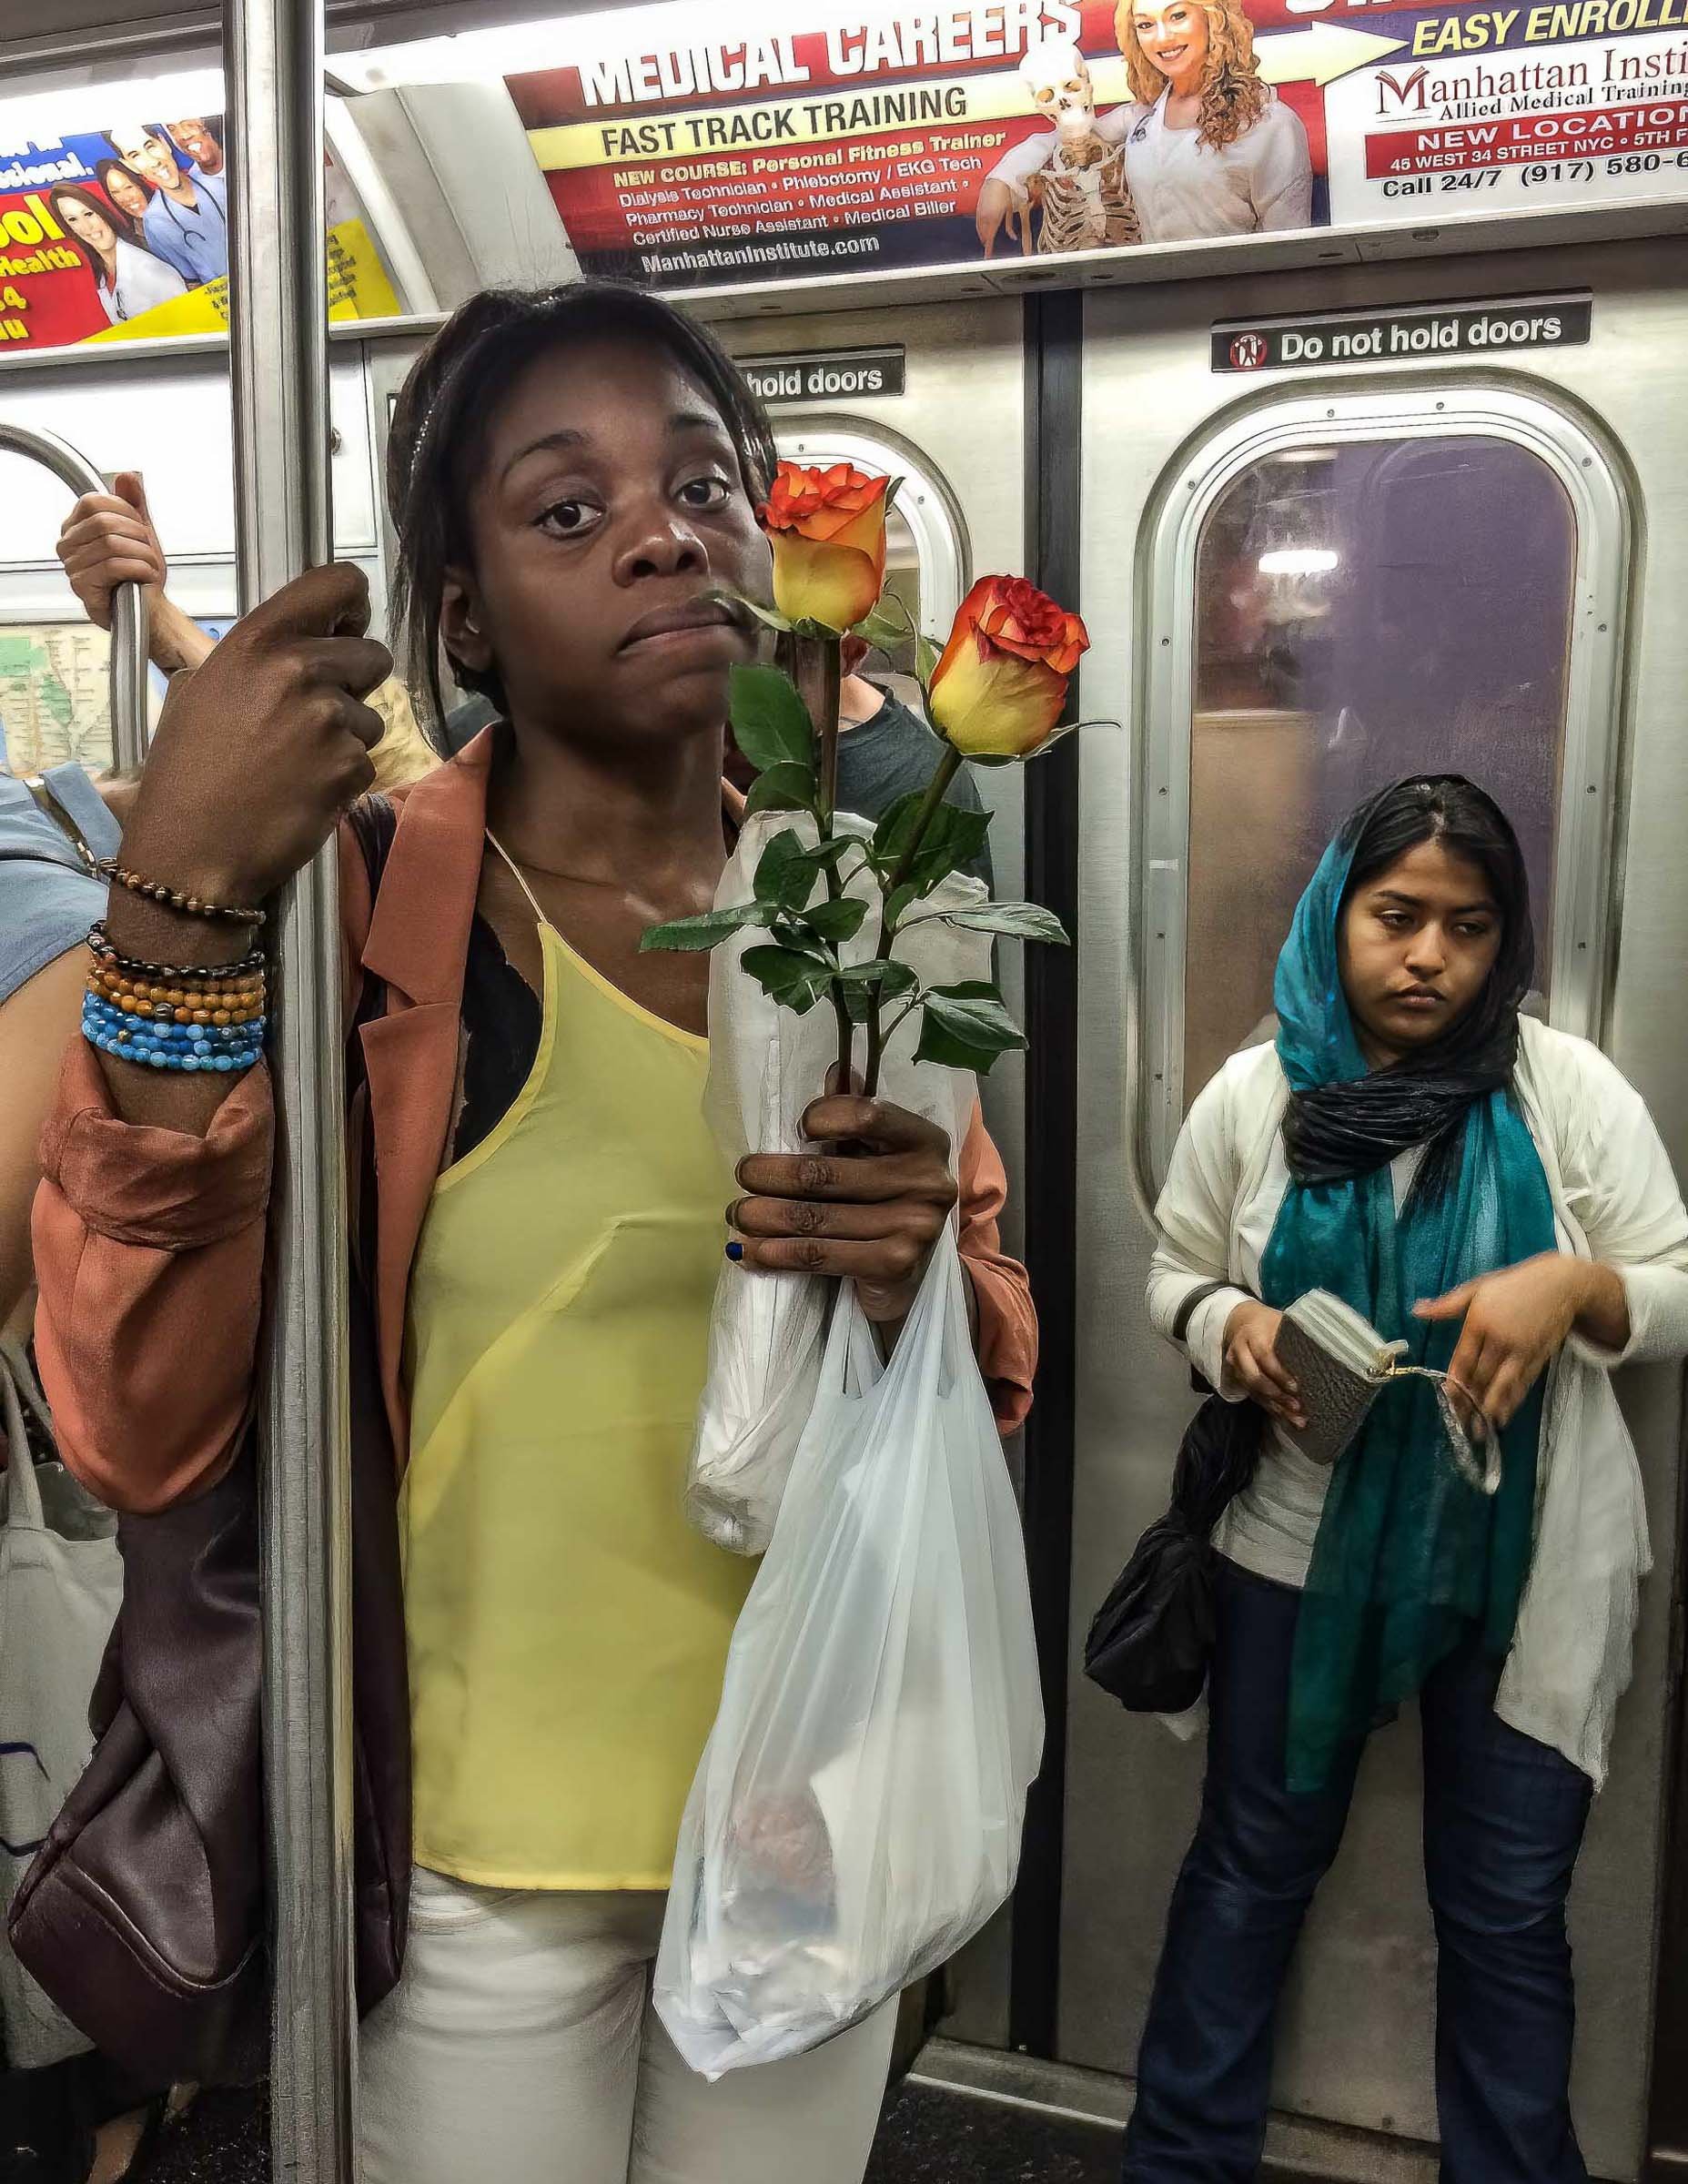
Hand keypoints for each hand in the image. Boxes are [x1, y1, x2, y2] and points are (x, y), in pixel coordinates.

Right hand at [57, 473, 165, 630]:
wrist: (147, 608)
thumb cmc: (139, 572)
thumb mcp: (140, 532)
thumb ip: (134, 503)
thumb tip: (127, 477)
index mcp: (76, 526)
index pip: (94, 502)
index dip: (125, 512)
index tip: (140, 528)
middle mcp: (68, 544)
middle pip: (104, 522)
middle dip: (137, 535)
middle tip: (147, 550)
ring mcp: (72, 566)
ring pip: (112, 545)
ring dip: (142, 555)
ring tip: (148, 566)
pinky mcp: (82, 586)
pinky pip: (114, 566)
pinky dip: (139, 569)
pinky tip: (145, 576)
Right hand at [113, 562, 390, 914]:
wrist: (192, 847)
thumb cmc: (188, 770)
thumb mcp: (204, 689)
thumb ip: (259, 659)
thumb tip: (300, 644)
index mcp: (259, 640)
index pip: (337, 584)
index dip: (354, 604)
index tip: (349, 624)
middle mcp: (299, 668)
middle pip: (372, 654)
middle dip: (355, 682)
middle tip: (318, 712)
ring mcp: (329, 718)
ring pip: (371, 714)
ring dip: (347, 735)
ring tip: (297, 761)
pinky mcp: (350, 765)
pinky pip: (366, 760)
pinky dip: (344, 776)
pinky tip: (303, 790)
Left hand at [731, 1094, 957, 1324]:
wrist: (906, 1276)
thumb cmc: (883, 1202)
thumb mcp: (874, 1155)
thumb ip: (856, 1114)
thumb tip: (837, 1070)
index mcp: (924, 1140)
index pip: (867, 1114)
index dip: (823, 1116)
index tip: (795, 1130)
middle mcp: (927, 1180)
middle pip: (827, 1172)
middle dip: (770, 1175)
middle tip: (741, 1177)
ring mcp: (915, 1226)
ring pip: (816, 1218)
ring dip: (763, 1217)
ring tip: (736, 1215)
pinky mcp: (895, 1265)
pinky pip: (820, 1255)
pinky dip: (777, 1253)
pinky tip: (751, 1252)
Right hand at [976, 178, 1016, 258]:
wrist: (998, 178)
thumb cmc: (1006, 192)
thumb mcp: (1010, 211)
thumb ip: (1009, 226)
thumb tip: (1012, 237)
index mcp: (993, 218)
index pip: (989, 238)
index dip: (988, 249)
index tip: (988, 256)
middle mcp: (984, 216)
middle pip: (983, 235)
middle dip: (986, 242)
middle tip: (989, 248)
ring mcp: (980, 212)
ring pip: (979, 229)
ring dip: (983, 235)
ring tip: (986, 239)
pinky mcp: (978, 207)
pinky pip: (977, 222)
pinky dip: (980, 227)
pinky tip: (983, 229)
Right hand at [1222, 1300, 1306, 1428]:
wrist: (1241, 1321)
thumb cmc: (1269, 1323)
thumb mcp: (1280, 1322)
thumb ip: (1295, 1335)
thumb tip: (1328, 1348)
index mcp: (1253, 1335)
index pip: (1264, 1356)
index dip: (1279, 1373)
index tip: (1296, 1386)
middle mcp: (1240, 1352)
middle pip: (1255, 1378)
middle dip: (1277, 1395)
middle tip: (1297, 1407)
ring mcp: (1235, 1367)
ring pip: (1254, 1391)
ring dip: (1275, 1407)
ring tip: (1296, 1419)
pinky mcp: (1237, 1379)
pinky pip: (1254, 1397)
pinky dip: (1271, 1409)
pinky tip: (1286, 1418)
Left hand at [1414, 1253, 1597, 1431]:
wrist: (1560, 1284)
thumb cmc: (1513, 1284)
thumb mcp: (1477, 1288)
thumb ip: (1447, 1304)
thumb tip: (1417, 1310)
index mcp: (1479, 1322)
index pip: (1463, 1359)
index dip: (1456, 1382)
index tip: (1448, 1400)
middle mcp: (1500, 1339)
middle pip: (1481, 1377)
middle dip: (1471, 1403)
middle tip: (1461, 1425)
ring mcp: (1521, 1350)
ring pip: (1503, 1385)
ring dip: (1491, 1409)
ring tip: (1480, 1431)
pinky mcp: (1538, 1357)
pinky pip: (1522, 1383)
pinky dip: (1512, 1401)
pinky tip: (1503, 1415)